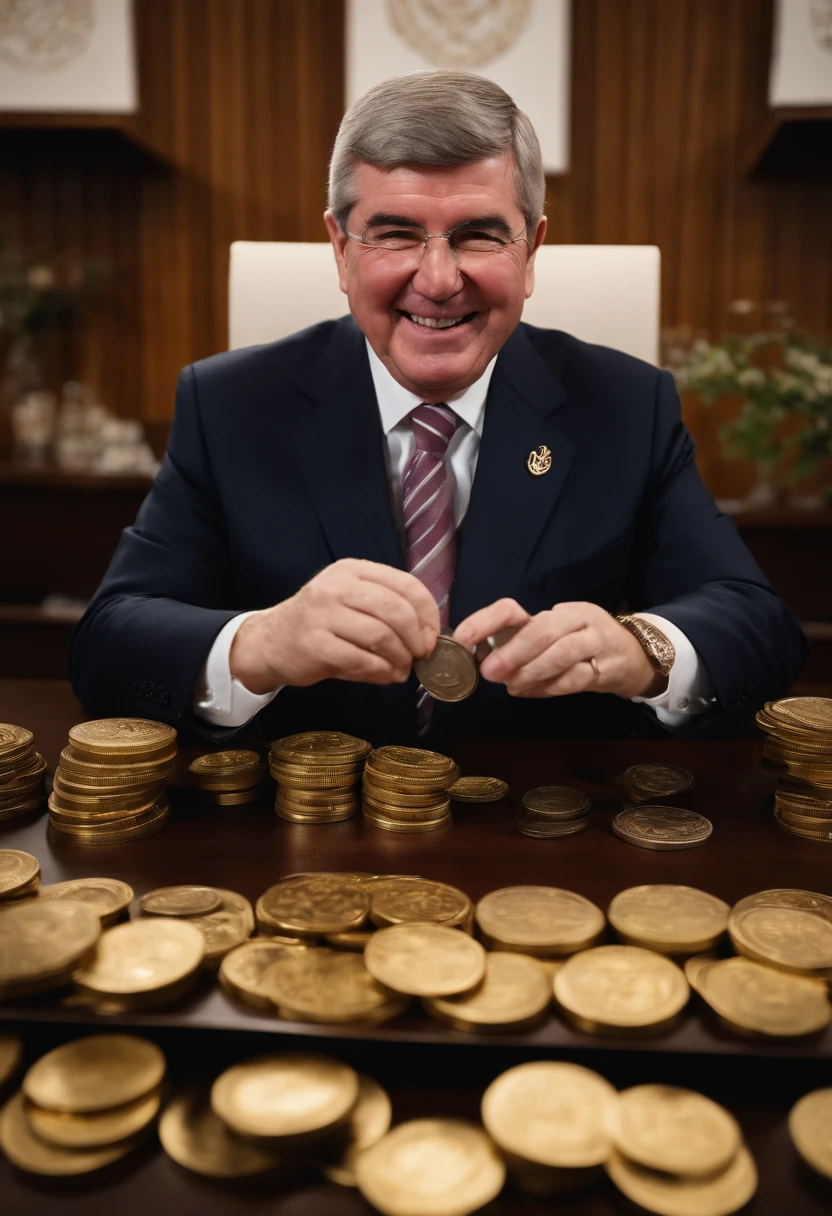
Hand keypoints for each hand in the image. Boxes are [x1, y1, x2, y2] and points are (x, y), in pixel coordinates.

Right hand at [230, 559, 439, 692]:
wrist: (271, 641)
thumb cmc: (321, 623)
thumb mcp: (352, 602)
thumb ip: (387, 611)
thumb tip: (428, 638)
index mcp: (352, 570)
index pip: (406, 584)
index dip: (427, 613)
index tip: (432, 635)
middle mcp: (336, 586)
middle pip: (396, 609)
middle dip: (416, 638)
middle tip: (420, 655)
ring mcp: (322, 614)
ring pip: (381, 636)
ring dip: (399, 658)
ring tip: (402, 669)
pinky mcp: (314, 644)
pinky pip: (361, 659)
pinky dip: (380, 671)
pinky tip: (384, 675)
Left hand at [454, 599, 663, 699]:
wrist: (638, 657)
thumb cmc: (585, 647)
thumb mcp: (554, 637)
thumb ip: (522, 646)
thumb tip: (480, 661)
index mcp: (555, 610)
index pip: (512, 609)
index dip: (484, 623)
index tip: (462, 641)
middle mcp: (577, 619)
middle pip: (542, 630)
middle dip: (512, 652)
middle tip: (489, 671)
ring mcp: (597, 641)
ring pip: (562, 653)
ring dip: (531, 672)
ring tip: (511, 685)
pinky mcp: (609, 667)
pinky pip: (576, 678)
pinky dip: (549, 687)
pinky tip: (530, 692)